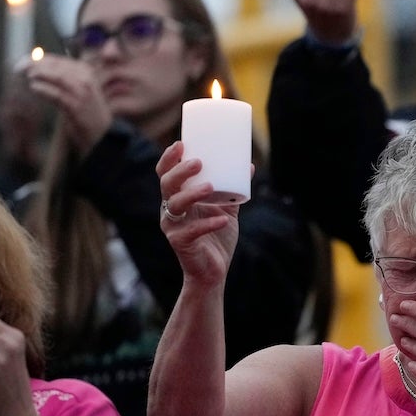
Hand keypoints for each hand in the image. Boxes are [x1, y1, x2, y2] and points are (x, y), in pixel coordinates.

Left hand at [23, 54, 113, 153]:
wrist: (101, 131)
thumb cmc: (85, 109)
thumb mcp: (77, 88)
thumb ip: (62, 76)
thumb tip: (37, 66)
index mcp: (85, 71)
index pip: (58, 60)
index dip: (39, 59)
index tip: (24, 61)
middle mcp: (85, 79)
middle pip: (56, 66)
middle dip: (36, 64)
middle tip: (20, 67)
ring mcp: (82, 92)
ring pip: (58, 77)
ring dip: (40, 74)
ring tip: (28, 75)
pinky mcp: (77, 107)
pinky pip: (57, 95)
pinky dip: (44, 89)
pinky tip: (34, 87)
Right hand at [156, 141, 238, 287]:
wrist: (214, 272)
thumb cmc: (216, 238)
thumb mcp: (226, 209)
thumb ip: (233, 189)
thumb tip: (249, 165)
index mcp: (177, 198)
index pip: (165, 174)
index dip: (169, 158)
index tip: (180, 144)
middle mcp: (170, 210)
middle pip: (167, 185)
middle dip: (180, 172)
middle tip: (198, 162)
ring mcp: (173, 227)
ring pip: (175, 205)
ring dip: (192, 194)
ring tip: (210, 187)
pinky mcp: (180, 243)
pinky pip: (192, 231)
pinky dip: (208, 224)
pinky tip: (222, 220)